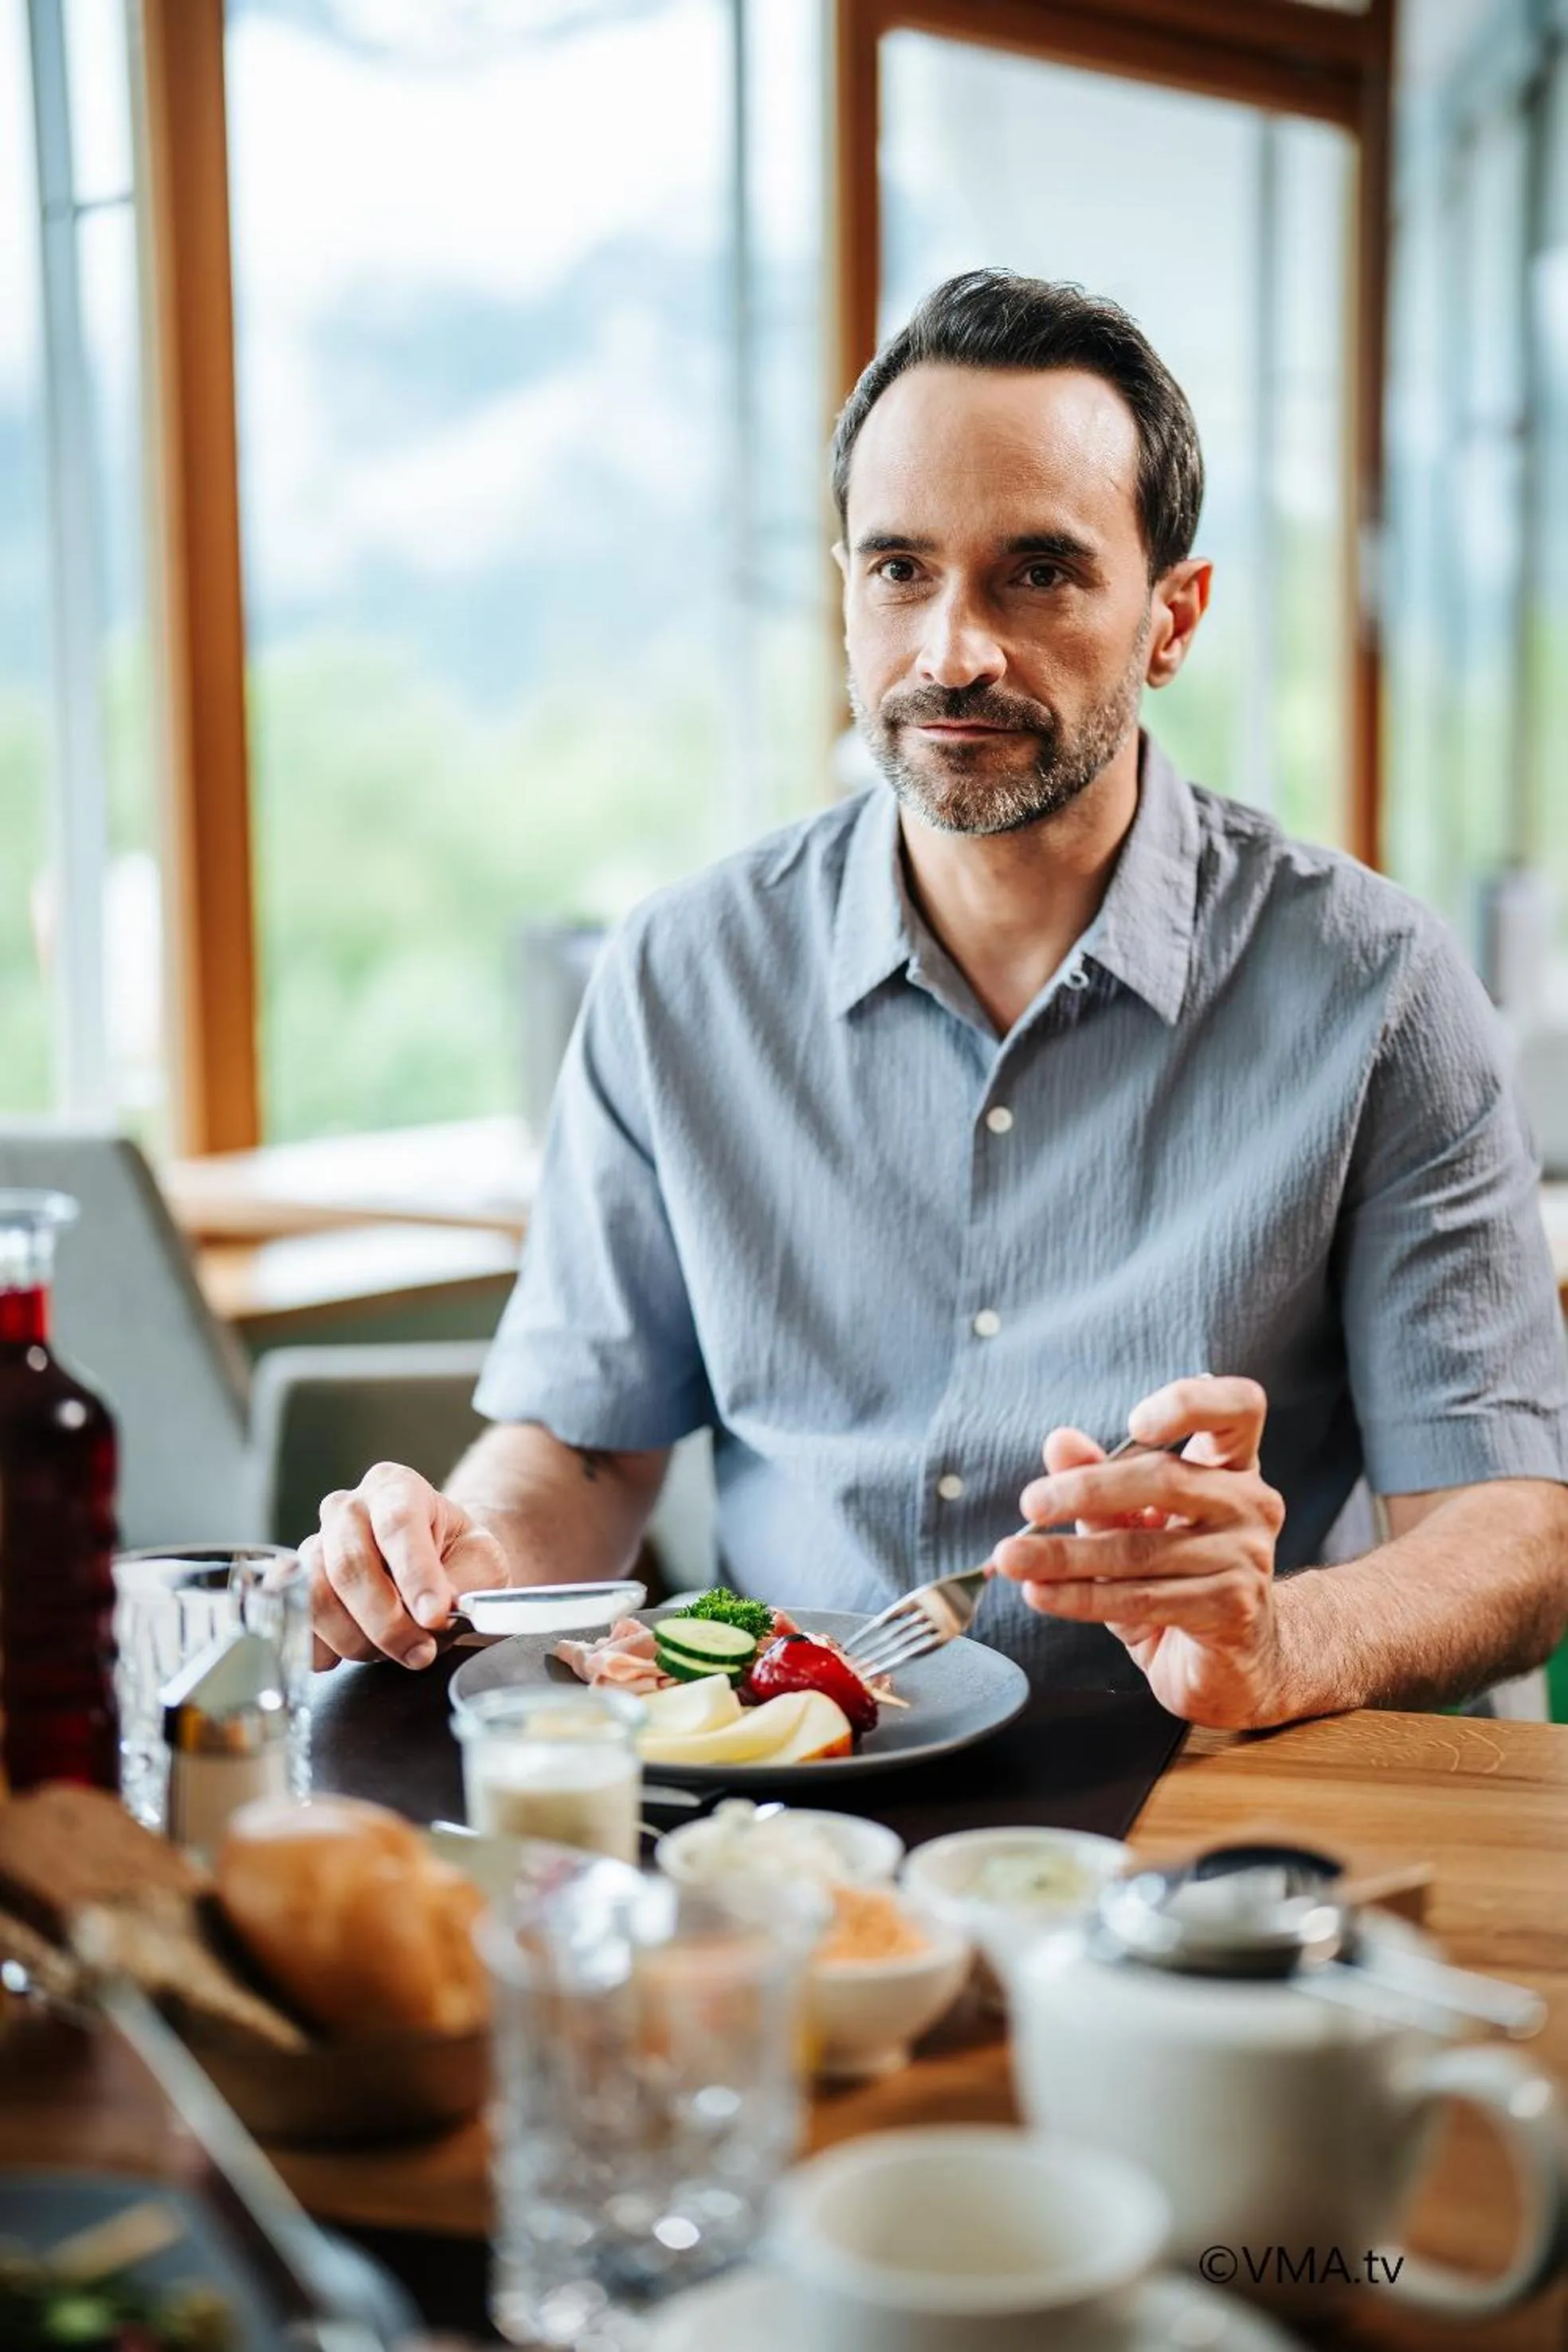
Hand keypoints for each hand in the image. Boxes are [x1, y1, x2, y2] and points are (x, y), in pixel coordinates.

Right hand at [304, 1462, 510, 1670]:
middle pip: (350, 1564)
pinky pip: (297, 1621)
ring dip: (358, 1639)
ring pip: (318, 1597)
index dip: (415, 1574)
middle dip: (387, 1622)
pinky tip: (351, 1654)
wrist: (435, 1564)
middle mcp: (348, 1508)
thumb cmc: (458, 1559)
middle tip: (421, 1652)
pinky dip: (322, 1648)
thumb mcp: (482, 1563)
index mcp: (397, 1487)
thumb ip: (464, 1584)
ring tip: (395, 1651)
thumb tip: (435, 1613)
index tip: (435, 1617)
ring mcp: (316, 1544)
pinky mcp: (296, 1585)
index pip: (398, 1524)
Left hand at [991, 1376, 1287, 1727]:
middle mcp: (1249, 1503)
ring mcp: (1247, 1557)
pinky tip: (1042, 1594)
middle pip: (1167, 1478)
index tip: (1134, 1425)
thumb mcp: (1133, 1524)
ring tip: (1013, 1556)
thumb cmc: (1180, 1578)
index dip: (1192, 1403)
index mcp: (1231, 1466)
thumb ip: (1100, 1482)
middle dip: (1087, 1490)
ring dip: (1065, 1556)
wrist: (1232, 1661)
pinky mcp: (1231, 1609)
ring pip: (1141, 1549)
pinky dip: (1081, 1596)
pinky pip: (1142, 1599)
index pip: (1238, 1407)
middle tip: (1031, 1503)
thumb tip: (1061, 1443)